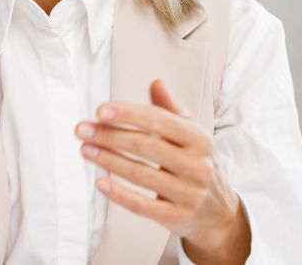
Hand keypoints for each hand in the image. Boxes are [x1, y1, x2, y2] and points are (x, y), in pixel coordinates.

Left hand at [75, 79, 249, 261]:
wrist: (219, 213)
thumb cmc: (197, 165)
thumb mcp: (192, 135)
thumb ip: (171, 110)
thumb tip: (156, 83)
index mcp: (199, 139)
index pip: (159, 120)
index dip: (128, 114)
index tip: (100, 111)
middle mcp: (197, 165)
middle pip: (145, 146)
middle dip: (109, 136)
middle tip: (82, 130)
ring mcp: (188, 193)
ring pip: (140, 174)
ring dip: (108, 160)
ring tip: (85, 150)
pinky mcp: (177, 217)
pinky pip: (143, 205)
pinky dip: (119, 194)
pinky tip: (100, 182)